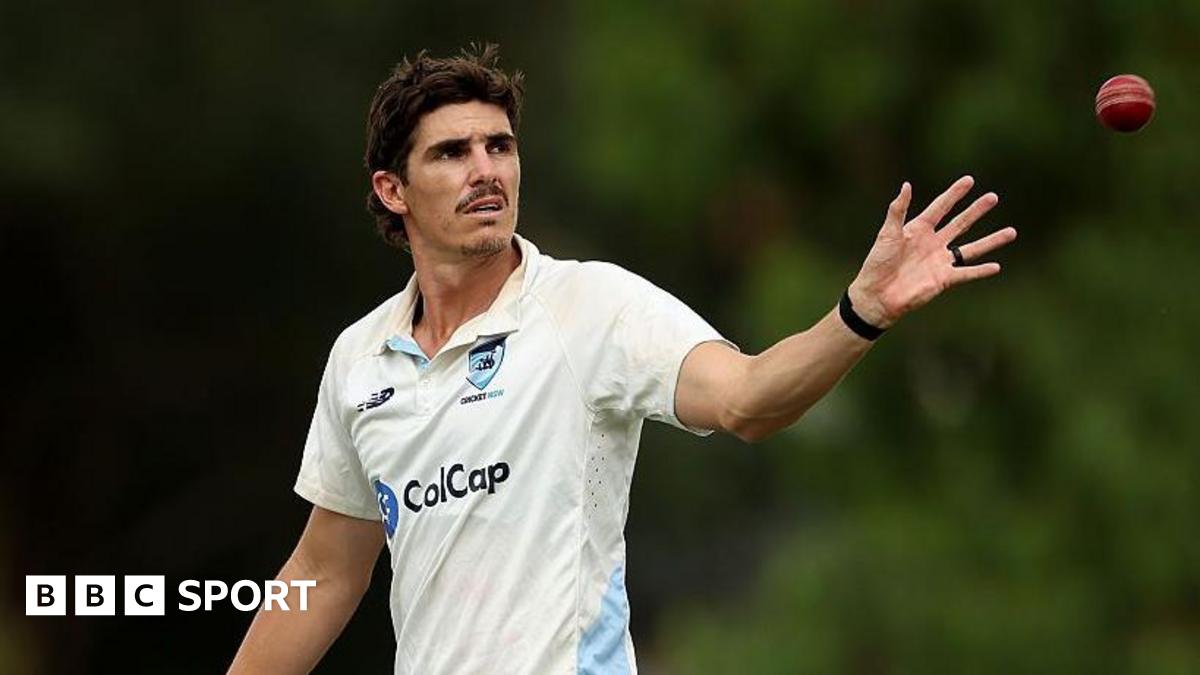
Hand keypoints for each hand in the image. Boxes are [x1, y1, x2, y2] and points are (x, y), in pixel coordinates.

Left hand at [847, 176, 1017, 328]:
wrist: (876, 294)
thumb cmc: (877, 263)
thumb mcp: (887, 233)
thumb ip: (898, 210)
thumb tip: (907, 185)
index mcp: (918, 229)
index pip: (941, 207)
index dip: (954, 194)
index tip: (969, 180)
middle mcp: (933, 243)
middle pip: (960, 223)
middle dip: (977, 211)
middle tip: (993, 197)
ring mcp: (940, 261)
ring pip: (971, 248)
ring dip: (991, 240)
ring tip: (1012, 232)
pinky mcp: (943, 279)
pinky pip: (966, 273)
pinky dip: (981, 271)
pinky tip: (997, 266)